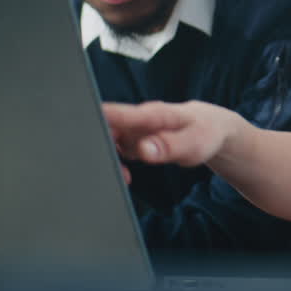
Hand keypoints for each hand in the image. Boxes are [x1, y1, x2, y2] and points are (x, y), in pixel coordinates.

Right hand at [102, 100, 237, 166]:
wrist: (211, 128)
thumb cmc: (205, 132)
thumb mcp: (195, 143)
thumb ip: (169, 146)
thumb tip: (144, 150)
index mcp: (153, 114)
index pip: (118, 113)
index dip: (97, 120)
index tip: (80, 127)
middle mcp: (139, 118)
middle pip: (107, 129)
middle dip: (102, 150)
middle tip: (120, 173)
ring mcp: (135, 128)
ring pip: (109, 141)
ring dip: (110, 159)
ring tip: (126, 177)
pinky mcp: (134, 138)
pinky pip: (117, 149)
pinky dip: (117, 162)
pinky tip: (126, 174)